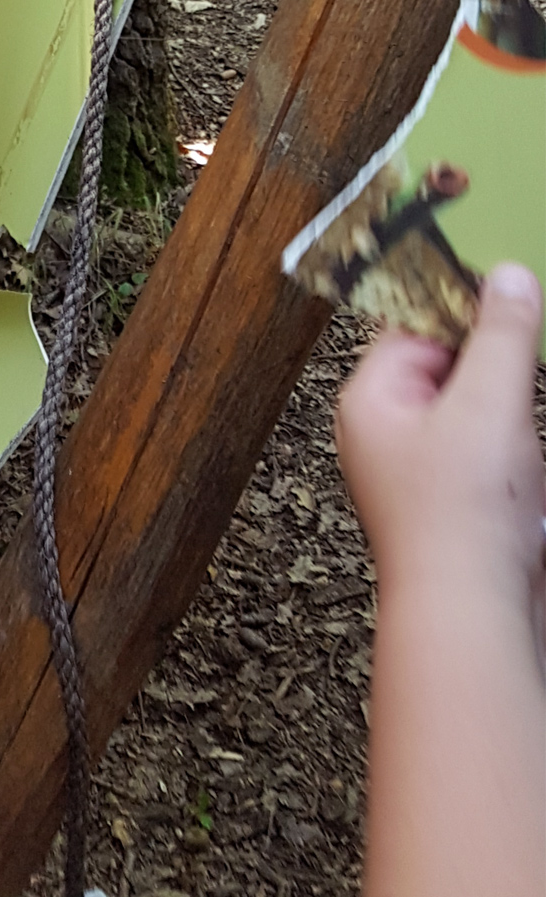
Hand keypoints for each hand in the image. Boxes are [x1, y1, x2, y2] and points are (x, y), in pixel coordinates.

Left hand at [336, 262, 544, 607]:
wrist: (472, 617)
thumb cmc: (460, 520)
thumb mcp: (490, 404)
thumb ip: (502, 336)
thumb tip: (507, 279)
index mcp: (371, 400)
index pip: (415, 327)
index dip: (465, 313)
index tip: (511, 302)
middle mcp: (385, 434)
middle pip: (449, 371)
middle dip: (496, 379)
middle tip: (517, 399)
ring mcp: (418, 474)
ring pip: (477, 418)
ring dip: (511, 427)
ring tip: (516, 467)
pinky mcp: (454, 508)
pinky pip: (489, 463)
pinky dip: (516, 466)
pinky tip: (525, 492)